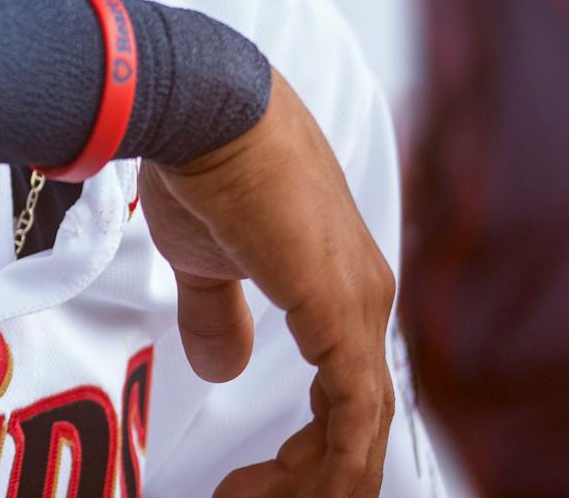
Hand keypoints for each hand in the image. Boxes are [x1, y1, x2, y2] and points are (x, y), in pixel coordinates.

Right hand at [137, 69, 395, 497]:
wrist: (203, 109)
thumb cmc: (203, 164)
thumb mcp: (206, 258)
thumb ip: (220, 315)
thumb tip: (222, 364)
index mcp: (339, 284)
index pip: (346, 390)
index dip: (309, 448)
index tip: (256, 478)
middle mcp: (365, 297)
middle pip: (361, 422)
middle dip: (311, 477)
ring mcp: (359, 304)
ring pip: (362, 429)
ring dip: (315, 481)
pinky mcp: (339, 311)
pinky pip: (351, 415)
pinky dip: (325, 465)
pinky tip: (288, 489)